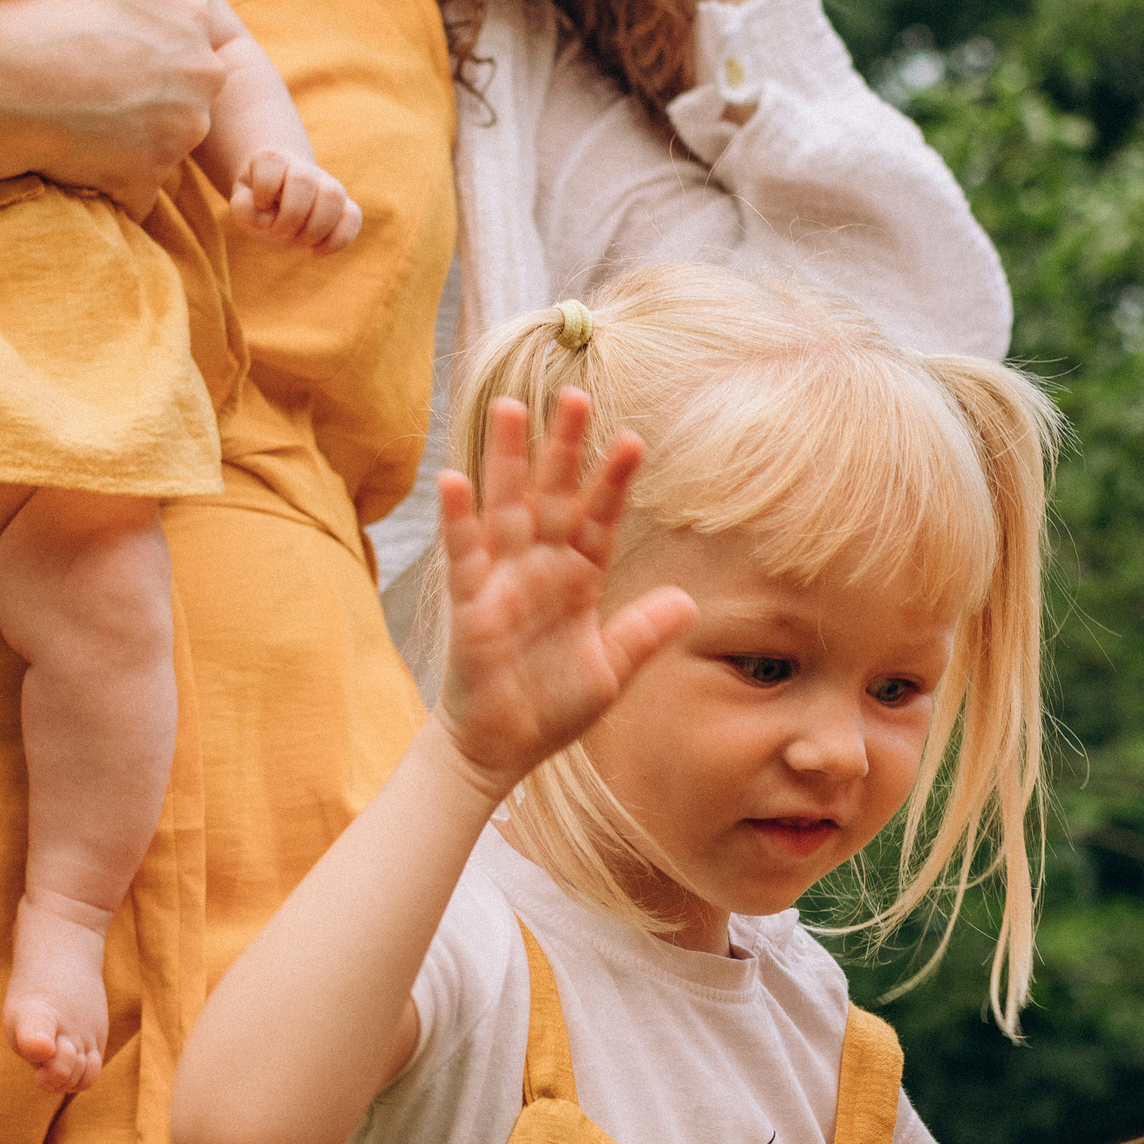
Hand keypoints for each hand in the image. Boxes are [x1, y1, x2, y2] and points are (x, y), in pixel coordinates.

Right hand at [0, 0, 223, 217]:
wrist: (0, 76)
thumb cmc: (39, 19)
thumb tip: (175, 2)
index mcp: (192, 21)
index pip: (197, 53)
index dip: (157, 66)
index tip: (120, 68)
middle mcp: (201, 76)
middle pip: (189, 104)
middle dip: (154, 110)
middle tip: (98, 101)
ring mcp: (181, 131)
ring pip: (166, 150)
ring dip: (131, 149)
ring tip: (80, 129)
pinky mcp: (151, 178)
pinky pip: (135, 194)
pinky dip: (110, 189)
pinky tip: (73, 163)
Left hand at [230, 148, 363, 252]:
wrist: (280, 208)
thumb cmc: (258, 207)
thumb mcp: (242, 207)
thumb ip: (244, 209)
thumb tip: (269, 219)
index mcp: (274, 160)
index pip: (271, 162)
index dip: (263, 189)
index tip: (260, 203)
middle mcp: (303, 168)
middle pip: (304, 180)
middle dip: (291, 216)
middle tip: (281, 233)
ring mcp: (328, 185)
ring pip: (333, 196)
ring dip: (315, 229)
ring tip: (302, 243)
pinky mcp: (346, 207)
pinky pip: (353, 218)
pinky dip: (336, 241)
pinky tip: (317, 252)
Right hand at [434, 388, 696, 794]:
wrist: (500, 749)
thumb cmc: (550, 709)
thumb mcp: (610, 671)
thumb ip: (643, 633)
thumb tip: (688, 599)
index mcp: (576, 579)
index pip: (598, 519)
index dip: (613, 482)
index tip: (632, 440)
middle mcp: (539, 568)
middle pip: (553, 496)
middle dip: (563, 447)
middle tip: (575, 394)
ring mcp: (501, 580)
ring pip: (507, 508)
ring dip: (509, 460)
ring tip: (512, 409)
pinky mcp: (470, 604)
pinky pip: (464, 554)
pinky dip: (458, 519)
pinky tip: (455, 479)